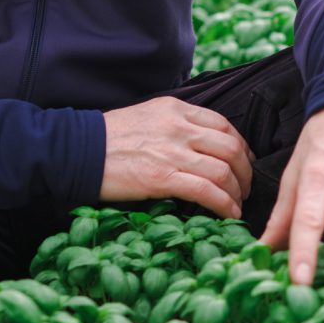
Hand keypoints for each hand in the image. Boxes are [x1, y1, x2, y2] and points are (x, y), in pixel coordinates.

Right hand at [101, 97, 252, 220]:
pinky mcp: (162, 177)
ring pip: (223, 171)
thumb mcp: (147, 116)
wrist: (77, 150)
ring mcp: (172, 152)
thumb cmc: (109, 137)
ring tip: (238, 203)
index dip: (242, 146)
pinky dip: (224, 204)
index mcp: (176, 109)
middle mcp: (179, 127)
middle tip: (246, 187)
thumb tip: (200, 145)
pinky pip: (205, 191)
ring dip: (237, 191)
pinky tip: (228, 213)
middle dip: (246, 171)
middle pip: (231, 148)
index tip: (245, 162)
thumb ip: (176, 124)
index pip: (224, 125)